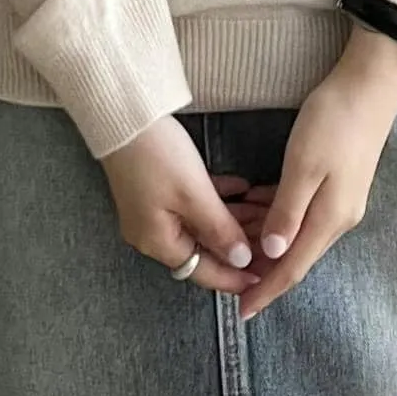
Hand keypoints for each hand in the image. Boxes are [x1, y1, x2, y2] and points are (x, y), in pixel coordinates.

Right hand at [101, 116, 260, 294]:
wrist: (123, 115)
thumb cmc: (156, 156)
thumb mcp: (194, 194)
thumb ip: (220, 230)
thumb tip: (241, 261)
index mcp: (158, 242)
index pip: (203, 272)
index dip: (236, 277)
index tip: (266, 280)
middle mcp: (153, 232)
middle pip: (204, 249)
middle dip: (239, 246)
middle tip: (273, 243)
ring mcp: (154, 210)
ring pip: (202, 224)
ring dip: (232, 221)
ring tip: (266, 215)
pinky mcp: (157, 188)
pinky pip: (193, 203)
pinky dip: (218, 200)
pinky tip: (242, 189)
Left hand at [239, 27, 396, 321]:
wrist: (370, 85)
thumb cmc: (334, 123)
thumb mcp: (303, 167)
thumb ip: (287, 212)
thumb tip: (271, 254)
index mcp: (330, 220)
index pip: (291, 268)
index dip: (265, 290)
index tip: (240, 311)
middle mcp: (338, 218)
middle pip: (293, 253)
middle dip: (258, 263)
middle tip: (222, 264)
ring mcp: (340, 200)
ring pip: (295, 231)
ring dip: (264, 234)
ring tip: (230, 230)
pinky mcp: (337, 182)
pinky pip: (300, 210)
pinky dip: (275, 211)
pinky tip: (254, 201)